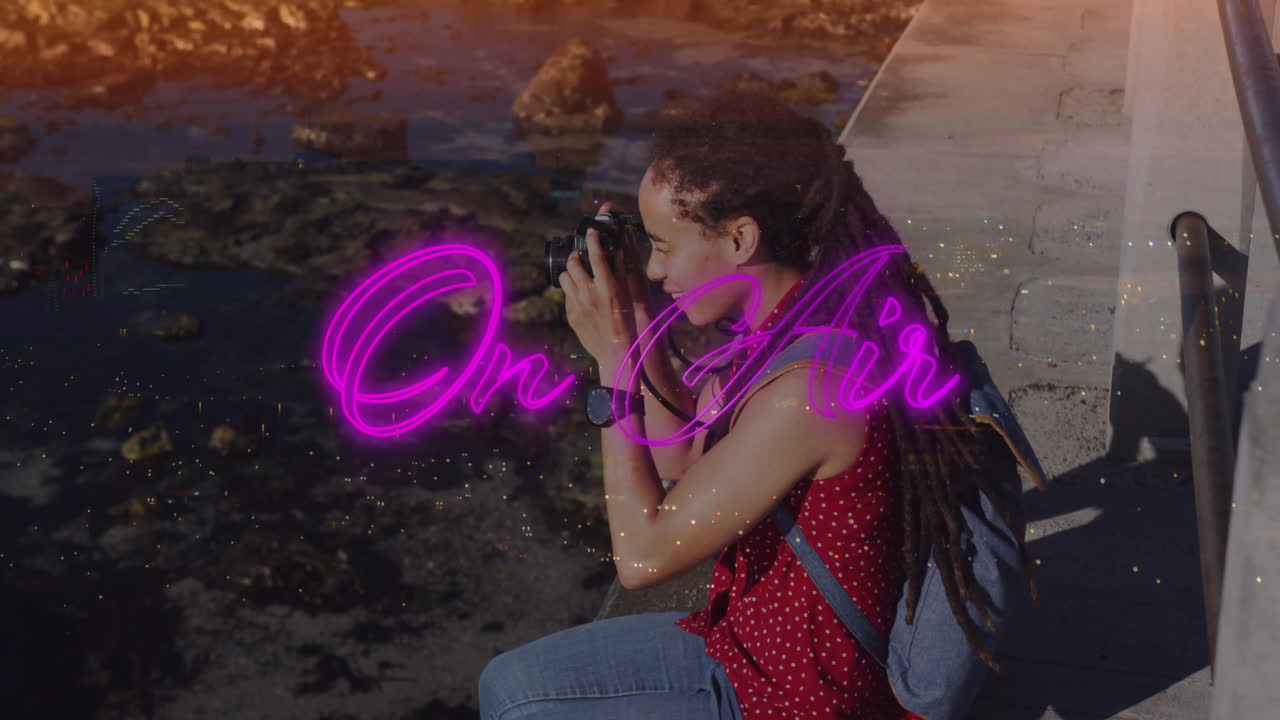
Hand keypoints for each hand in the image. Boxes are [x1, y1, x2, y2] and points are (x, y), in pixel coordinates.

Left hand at [559, 202, 638, 368]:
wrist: (616, 351)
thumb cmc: (626, 322)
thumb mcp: (627, 295)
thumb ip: (620, 271)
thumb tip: (619, 251)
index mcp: (607, 286)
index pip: (596, 255)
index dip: (592, 239)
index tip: (590, 232)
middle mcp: (590, 293)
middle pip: (573, 263)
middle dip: (575, 257)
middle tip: (580, 257)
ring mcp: (577, 304)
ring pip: (565, 277)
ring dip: (570, 273)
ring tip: (578, 275)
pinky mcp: (570, 314)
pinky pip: (566, 295)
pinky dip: (572, 291)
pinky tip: (581, 296)